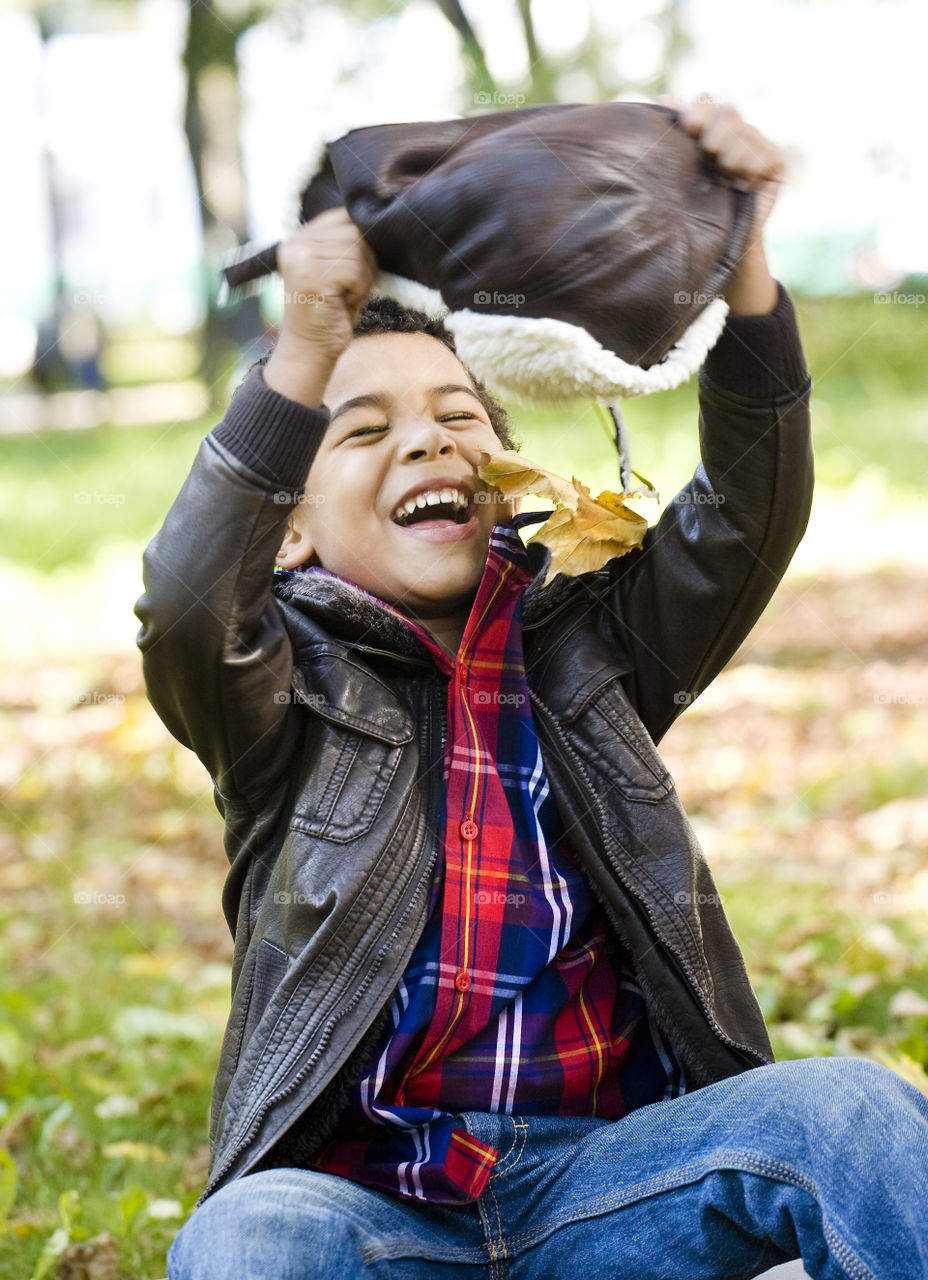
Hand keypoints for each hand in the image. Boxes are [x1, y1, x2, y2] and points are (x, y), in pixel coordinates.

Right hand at [265, 208, 376, 405]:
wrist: (311, 351)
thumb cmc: (332, 313)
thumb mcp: (340, 271)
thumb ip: (349, 245)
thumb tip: (381, 221)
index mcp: (299, 238)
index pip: (343, 215)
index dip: (363, 235)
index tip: (361, 265)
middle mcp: (296, 242)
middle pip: (353, 230)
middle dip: (364, 261)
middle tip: (350, 288)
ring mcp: (301, 256)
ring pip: (357, 251)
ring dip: (362, 278)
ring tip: (345, 297)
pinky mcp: (311, 273)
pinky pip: (355, 270)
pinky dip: (359, 289)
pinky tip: (344, 303)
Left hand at [664, 96, 784, 313]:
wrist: (713, 250)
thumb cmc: (690, 213)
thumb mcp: (679, 173)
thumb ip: (676, 136)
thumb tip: (666, 97)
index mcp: (705, 134)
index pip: (707, 102)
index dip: (699, 111)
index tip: (690, 130)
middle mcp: (732, 136)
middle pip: (728, 111)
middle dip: (717, 135)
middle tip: (711, 159)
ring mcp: (755, 148)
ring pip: (747, 132)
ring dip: (733, 157)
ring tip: (727, 179)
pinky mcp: (775, 165)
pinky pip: (768, 154)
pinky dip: (755, 167)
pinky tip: (746, 184)